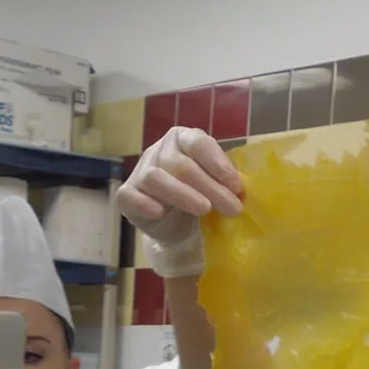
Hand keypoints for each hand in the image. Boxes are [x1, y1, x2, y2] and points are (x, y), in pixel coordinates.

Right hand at [117, 127, 244, 278]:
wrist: (179, 228)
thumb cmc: (201, 198)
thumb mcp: (218, 186)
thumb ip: (228, 183)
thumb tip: (240, 190)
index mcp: (183, 140)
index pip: (198, 143)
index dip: (218, 163)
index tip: (236, 186)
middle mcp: (160, 151)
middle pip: (181, 164)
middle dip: (210, 187)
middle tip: (232, 208)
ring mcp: (141, 171)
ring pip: (156, 178)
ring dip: (182, 194)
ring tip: (205, 210)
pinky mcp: (127, 194)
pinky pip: (130, 195)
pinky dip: (144, 203)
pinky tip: (159, 213)